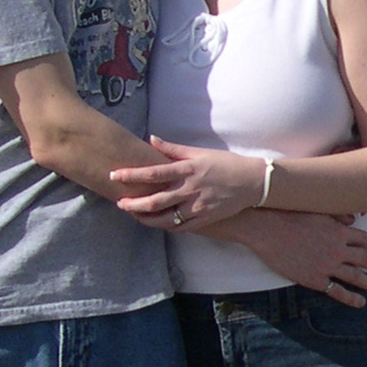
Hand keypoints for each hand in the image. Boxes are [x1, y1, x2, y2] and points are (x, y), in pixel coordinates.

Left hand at [113, 137, 266, 227]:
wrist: (253, 182)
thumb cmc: (225, 164)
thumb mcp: (200, 152)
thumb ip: (173, 149)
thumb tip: (150, 139)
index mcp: (188, 170)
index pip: (154, 173)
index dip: (132, 175)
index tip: (114, 175)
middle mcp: (191, 189)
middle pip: (155, 201)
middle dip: (133, 204)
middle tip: (120, 203)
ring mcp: (198, 207)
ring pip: (165, 219)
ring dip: (146, 218)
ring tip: (134, 214)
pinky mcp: (205, 219)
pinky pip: (181, 227)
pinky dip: (165, 226)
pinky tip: (156, 222)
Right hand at [220, 210, 366, 304]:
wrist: (268, 230)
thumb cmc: (289, 215)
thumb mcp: (318, 210)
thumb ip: (338, 215)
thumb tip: (354, 218)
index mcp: (340, 232)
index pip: (364, 240)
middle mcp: (338, 250)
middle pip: (365, 259)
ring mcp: (328, 266)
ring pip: (356, 277)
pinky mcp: (315, 280)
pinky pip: (338, 291)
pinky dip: (351, 298)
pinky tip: (361, 302)